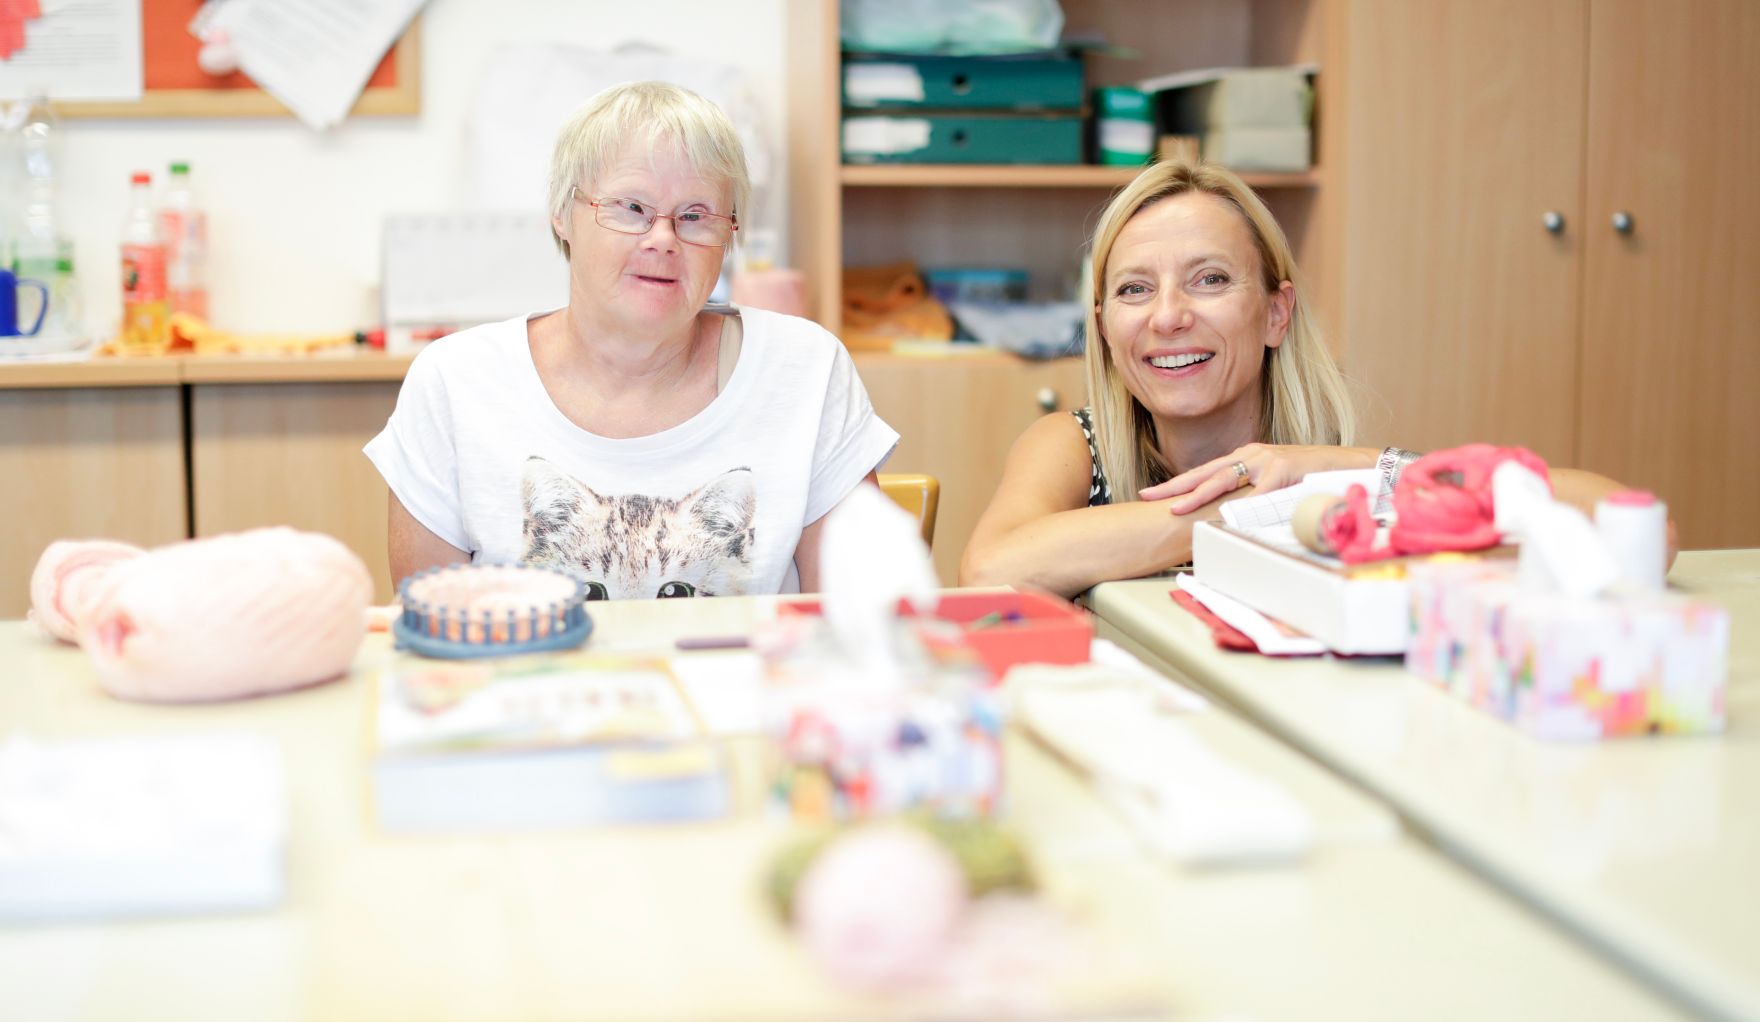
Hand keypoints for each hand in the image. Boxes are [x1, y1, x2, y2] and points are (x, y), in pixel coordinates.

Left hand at [1140, 444, 1372, 514]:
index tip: (1152, 494)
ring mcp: (1266, 460)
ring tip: (1177, 508)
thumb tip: (1229, 517)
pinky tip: (1225, 516)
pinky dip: (1241, 506)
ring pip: (1224, 478)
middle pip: (1204, 472)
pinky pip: (1258, 492)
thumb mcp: (1274, 485)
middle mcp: (1250, 455)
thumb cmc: (1309, 478)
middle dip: (1174, 486)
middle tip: (1147, 496)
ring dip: (1198, 495)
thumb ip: (1252, 496)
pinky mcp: (1283, 469)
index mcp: (1245, 458)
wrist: (1345, 464)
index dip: (1177, 483)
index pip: (1204, 471)